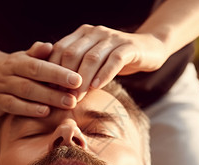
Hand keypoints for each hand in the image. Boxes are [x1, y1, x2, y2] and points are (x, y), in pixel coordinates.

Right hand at [0, 42, 81, 115]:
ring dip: (47, 99)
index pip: (39, 66)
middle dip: (56, 89)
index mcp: (17, 61)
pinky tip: (45, 112)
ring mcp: (0, 88)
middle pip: (33, 81)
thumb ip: (38, 54)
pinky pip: (12, 106)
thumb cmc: (16, 69)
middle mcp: (7, 73)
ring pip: (24, 93)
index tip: (78, 80)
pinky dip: (29, 110)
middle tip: (75, 97)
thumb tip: (50, 46)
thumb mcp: (25, 59)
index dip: (58, 73)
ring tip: (66, 104)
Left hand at [49, 25, 166, 99]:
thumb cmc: (115, 60)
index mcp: (82, 34)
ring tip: (77, 97)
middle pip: (73, 54)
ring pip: (92, 58)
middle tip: (62, 98)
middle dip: (65, 78)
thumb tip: (54, 92)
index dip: (53, 71)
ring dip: (82, 80)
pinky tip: (97, 87)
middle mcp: (95, 32)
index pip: (60, 49)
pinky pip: (114, 60)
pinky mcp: (129, 47)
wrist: (149, 49)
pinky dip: (104, 74)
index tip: (49, 91)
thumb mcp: (93, 61)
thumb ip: (77, 68)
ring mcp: (112, 37)